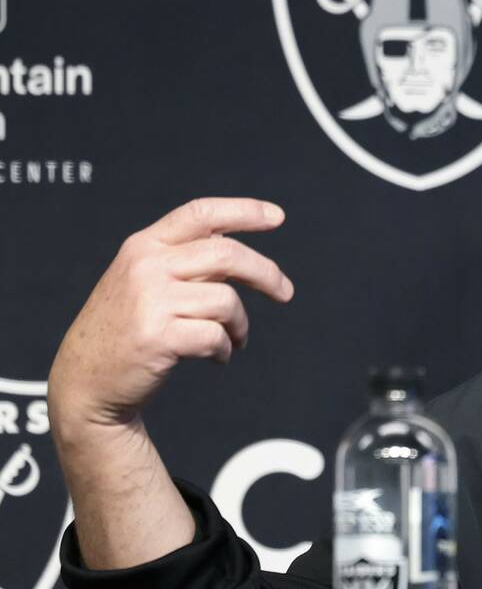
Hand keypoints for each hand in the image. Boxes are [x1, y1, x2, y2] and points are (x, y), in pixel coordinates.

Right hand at [49, 197, 294, 435]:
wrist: (84, 382)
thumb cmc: (125, 329)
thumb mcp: (142, 280)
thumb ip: (182, 260)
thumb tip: (235, 245)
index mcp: (143, 246)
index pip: (201, 213)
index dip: (244, 211)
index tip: (277, 217)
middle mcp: (145, 266)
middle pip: (227, 254)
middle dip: (266, 273)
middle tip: (285, 292)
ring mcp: (150, 301)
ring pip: (226, 301)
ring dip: (240, 325)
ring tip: (235, 339)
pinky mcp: (158, 337)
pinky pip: (216, 336)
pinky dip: (225, 349)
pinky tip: (218, 357)